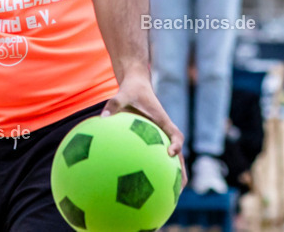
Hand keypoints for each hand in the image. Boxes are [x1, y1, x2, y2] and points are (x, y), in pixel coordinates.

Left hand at [102, 70, 186, 188]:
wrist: (137, 85)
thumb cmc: (131, 90)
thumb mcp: (122, 94)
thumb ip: (113, 105)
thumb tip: (102, 118)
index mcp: (162, 121)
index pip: (175, 134)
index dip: (176, 144)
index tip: (170, 153)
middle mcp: (165, 131)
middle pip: (179, 155)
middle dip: (181, 171)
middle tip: (180, 188)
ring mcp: (161, 138)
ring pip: (172, 161)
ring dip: (173, 177)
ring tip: (169, 198)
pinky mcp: (154, 142)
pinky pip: (157, 158)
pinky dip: (156, 172)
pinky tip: (145, 188)